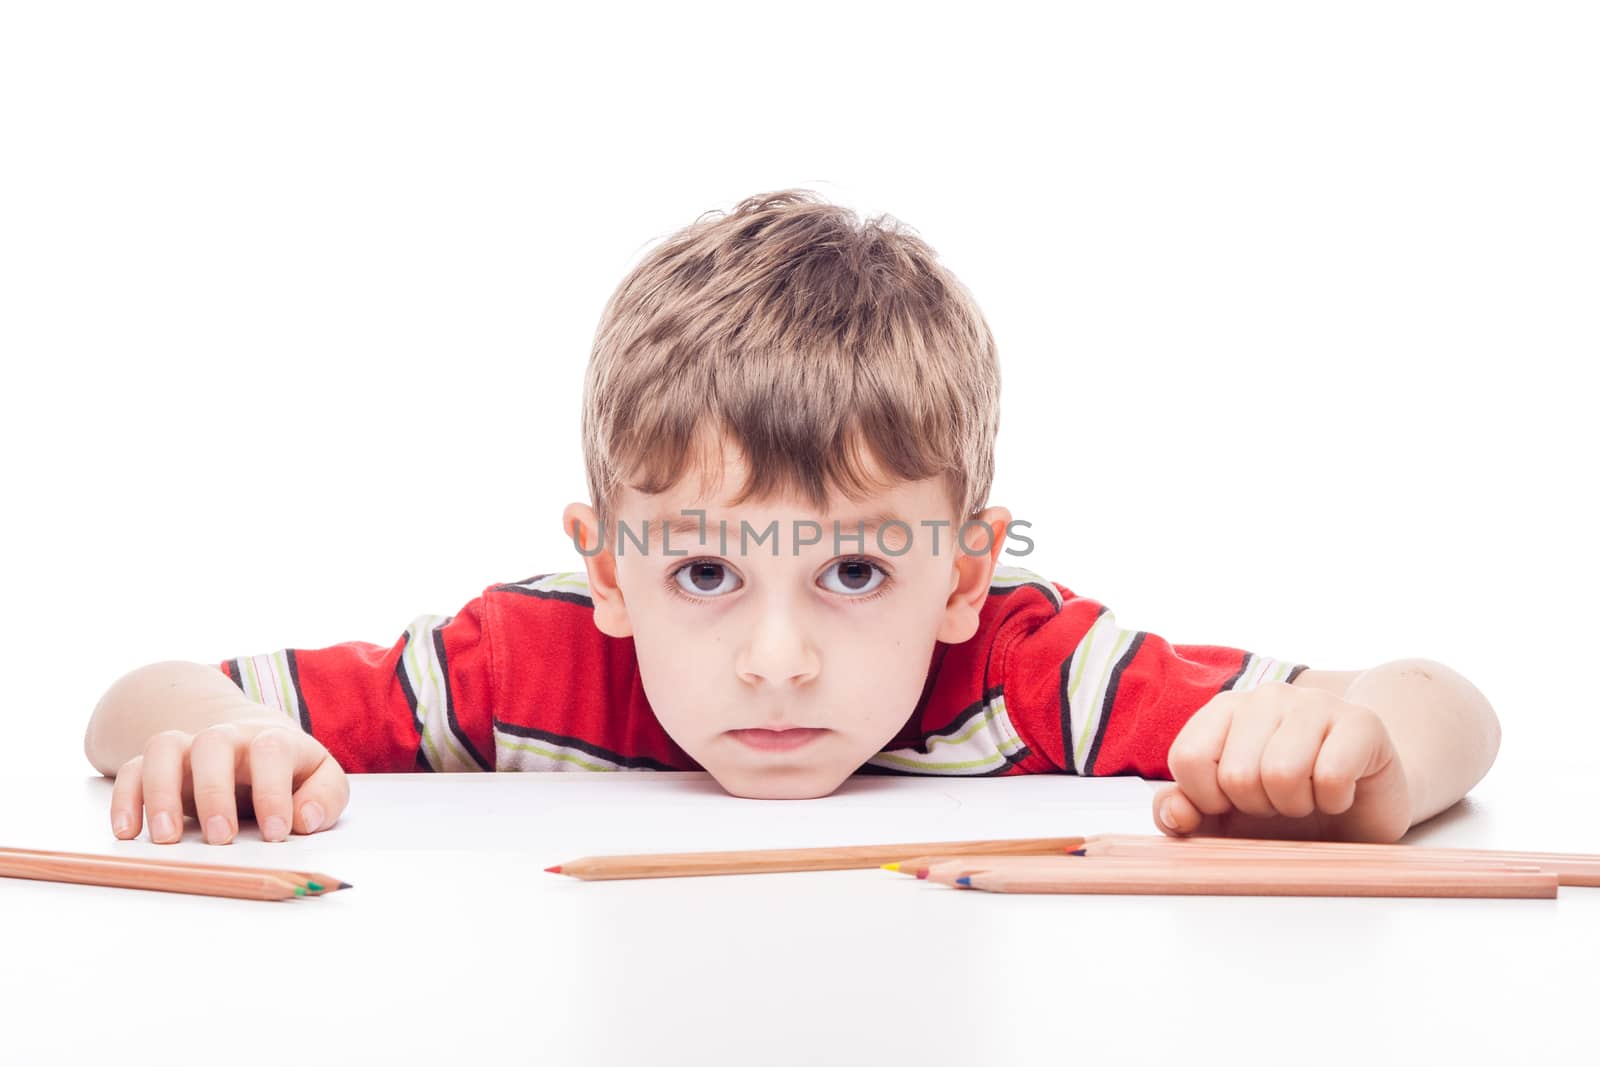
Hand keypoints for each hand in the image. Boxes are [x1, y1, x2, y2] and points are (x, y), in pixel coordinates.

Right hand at [110, 717, 349, 844]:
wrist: (247, 736)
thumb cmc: (289, 768)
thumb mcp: (320, 777)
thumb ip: (325, 796)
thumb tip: (305, 818)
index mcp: (271, 739)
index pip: (272, 750)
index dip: (273, 791)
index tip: (276, 834)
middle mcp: (226, 738)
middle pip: (212, 744)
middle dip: (213, 792)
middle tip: (222, 839)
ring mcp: (187, 748)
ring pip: (164, 748)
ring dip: (160, 792)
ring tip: (166, 839)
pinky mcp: (156, 765)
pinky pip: (131, 769)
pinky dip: (125, 798)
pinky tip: (128, 832)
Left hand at [1151, 682, 1411, 842]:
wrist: (1362, 802)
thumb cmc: (1284, 804)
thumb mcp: (1224, 817)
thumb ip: (1182, 810)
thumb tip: (1173, 815)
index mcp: (1223, 710)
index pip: (1187, 758)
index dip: (1208, 798)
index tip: (1233, 802)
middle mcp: (1265, 697)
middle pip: (1236, 774)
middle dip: (1258, 807)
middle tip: (1280, 800)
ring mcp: (1314, 703)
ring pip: (1282, 774)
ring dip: (1296, 805)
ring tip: (1308, 796)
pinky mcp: (1361, 722)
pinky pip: (1331, 777)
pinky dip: (1334, 802)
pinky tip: (1339, 794)